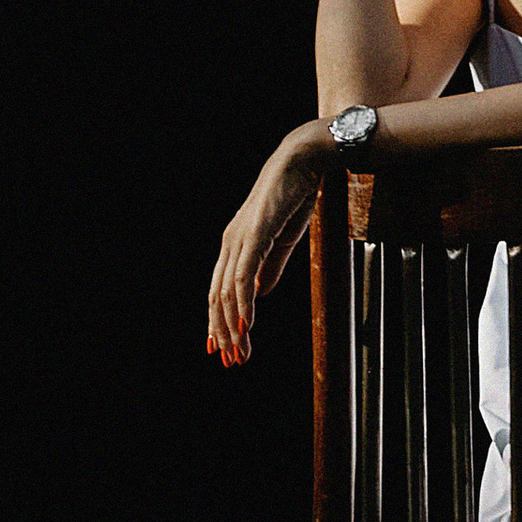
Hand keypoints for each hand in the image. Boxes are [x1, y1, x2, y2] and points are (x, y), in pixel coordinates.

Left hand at [206, 125, 328, 366]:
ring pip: (229, 292)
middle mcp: (231, 243)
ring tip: (239, 351)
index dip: (219, 321)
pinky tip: (246, 324)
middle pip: (219, 297)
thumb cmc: (293, 197)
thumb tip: (258, 296)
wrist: (303, 161)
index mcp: (236, 245)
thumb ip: (269, 268)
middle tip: (232, 360)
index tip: (224, 349)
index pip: (220, 291)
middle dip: (223, 332)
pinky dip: (243, 303)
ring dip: (233, 326)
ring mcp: (240, 239)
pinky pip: (244, 276)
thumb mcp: (282, 241)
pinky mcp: (255, 235)